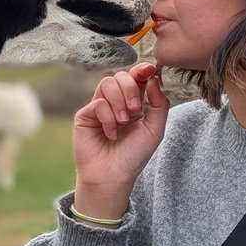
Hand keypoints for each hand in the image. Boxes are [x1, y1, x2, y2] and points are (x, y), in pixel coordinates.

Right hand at [72, 62, 169, 219]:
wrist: (114, 175)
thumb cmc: (134, 155)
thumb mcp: (155, 130)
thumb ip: (159, 104)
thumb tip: (154, 78)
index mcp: (134, 102)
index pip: (136, 78)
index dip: (142, 69)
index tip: (150, 69)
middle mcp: (116, 101)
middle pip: (121, 76)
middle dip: (131, 89)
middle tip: (136, 109)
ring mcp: (100, 107)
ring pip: (107, 83)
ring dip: (119, 101)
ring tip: (124, 121)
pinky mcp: (85, 115)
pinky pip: (97, 103)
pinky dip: (108, 117)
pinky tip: (111, 133)